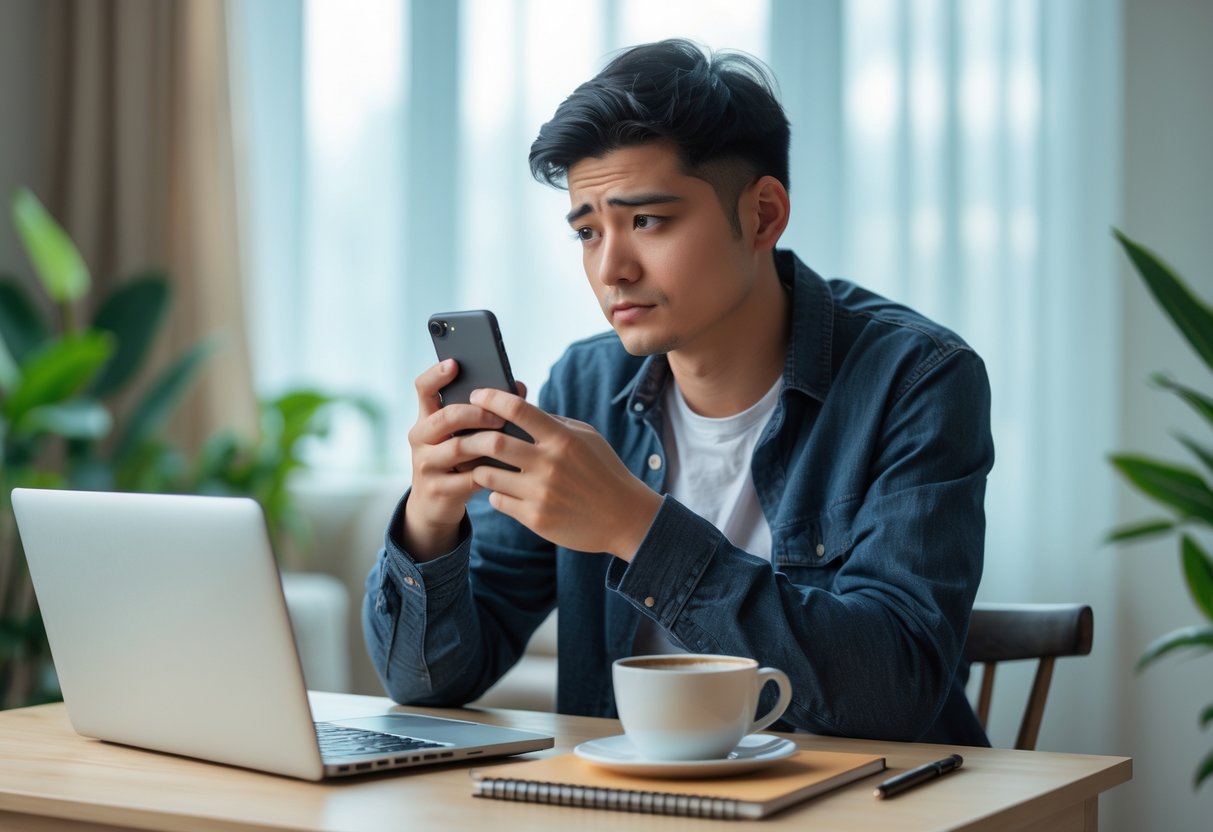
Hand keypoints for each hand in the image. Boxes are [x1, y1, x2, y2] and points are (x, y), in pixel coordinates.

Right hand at [402, 360, 527, 558]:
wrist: (435, 504)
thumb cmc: (459, 460)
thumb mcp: (464, 435)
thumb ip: (485, 412)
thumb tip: (519, 387)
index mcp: (426, 418)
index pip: (423, 388)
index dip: (436, 374)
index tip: (455, 364)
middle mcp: (420, 438)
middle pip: (444, 417)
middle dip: (475, 413)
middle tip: (500, 416)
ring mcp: (425, 465)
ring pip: (457, 448)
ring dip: (486, 442)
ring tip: (507, 441)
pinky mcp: (437, 490)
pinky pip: (467, 478)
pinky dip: (489, 472)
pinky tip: (506, 470)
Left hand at [458, 387, 662, 559]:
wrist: (624, 518)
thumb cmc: (604, 471)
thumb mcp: (587, 438)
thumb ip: (554, 423)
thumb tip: (519, 409)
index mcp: (563, 439)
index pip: (518, 410)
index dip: (491, 398)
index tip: (477, 395)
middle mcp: (550, 464)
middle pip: (494, 443)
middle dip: (475, 437)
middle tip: (467, 435)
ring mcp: (541, 493)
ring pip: (487, 475)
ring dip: (481, 468)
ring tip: (485, 465)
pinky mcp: (536, 518)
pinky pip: (497, 500)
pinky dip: (496, 493)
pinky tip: (505, 490)